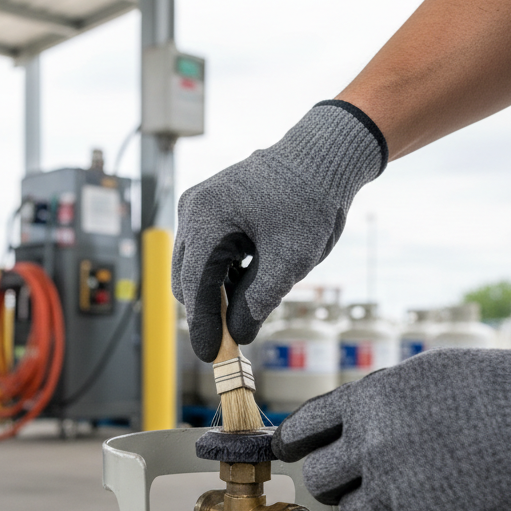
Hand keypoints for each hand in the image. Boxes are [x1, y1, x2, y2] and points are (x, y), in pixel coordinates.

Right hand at [172, 101, 385, 361]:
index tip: (211, 355)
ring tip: (254, 300)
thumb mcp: (290, 261)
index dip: (203, 325)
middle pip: (186, 278)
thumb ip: (258, 301)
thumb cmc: (310, 200)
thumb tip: (238, 334)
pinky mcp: (208, 208)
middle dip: (209, 309)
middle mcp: (192, 210)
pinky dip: (224, 272)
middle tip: (236, 337)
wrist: (324, 154)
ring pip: (195, 267)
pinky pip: (206, 251)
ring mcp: (198, 207)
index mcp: (206, 219)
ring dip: (219, 290)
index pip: (194, 285)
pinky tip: (252, 276)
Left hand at [272, 345, 510, 510]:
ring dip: (377, 507)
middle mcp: (369, 445)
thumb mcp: (417, 377)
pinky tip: (446, 508)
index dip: (292, 443)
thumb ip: (373, 404)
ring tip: (418, 489)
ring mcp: (395, 490)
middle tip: (361, 478)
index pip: (301, 429)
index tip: (288, 451)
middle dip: (334, 481)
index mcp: (363, 402)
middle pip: (318, 479)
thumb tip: (342, 428)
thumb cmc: (492, 390)